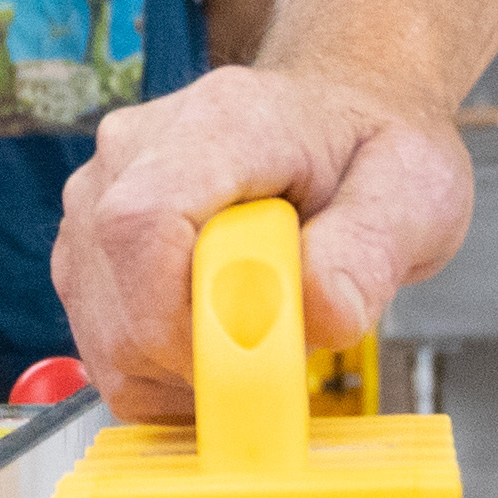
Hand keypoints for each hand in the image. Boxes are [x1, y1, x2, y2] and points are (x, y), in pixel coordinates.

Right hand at [50, 64, 475, 417]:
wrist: (337, 123)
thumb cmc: (367, 151)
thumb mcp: (410, 191)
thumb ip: (367, 253)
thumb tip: (318, 313)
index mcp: (216, 124)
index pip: (144, 222)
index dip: (182, 318)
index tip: (251, 357)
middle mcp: (131, 155)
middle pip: (118, 301)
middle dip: (200, 362)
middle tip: (280, 349)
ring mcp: (96, 203)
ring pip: (105, 338)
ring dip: (183, 373)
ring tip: (255, 334)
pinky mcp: (87, 251)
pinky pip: (104, 349)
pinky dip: (163, 374)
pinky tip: (219, 340)